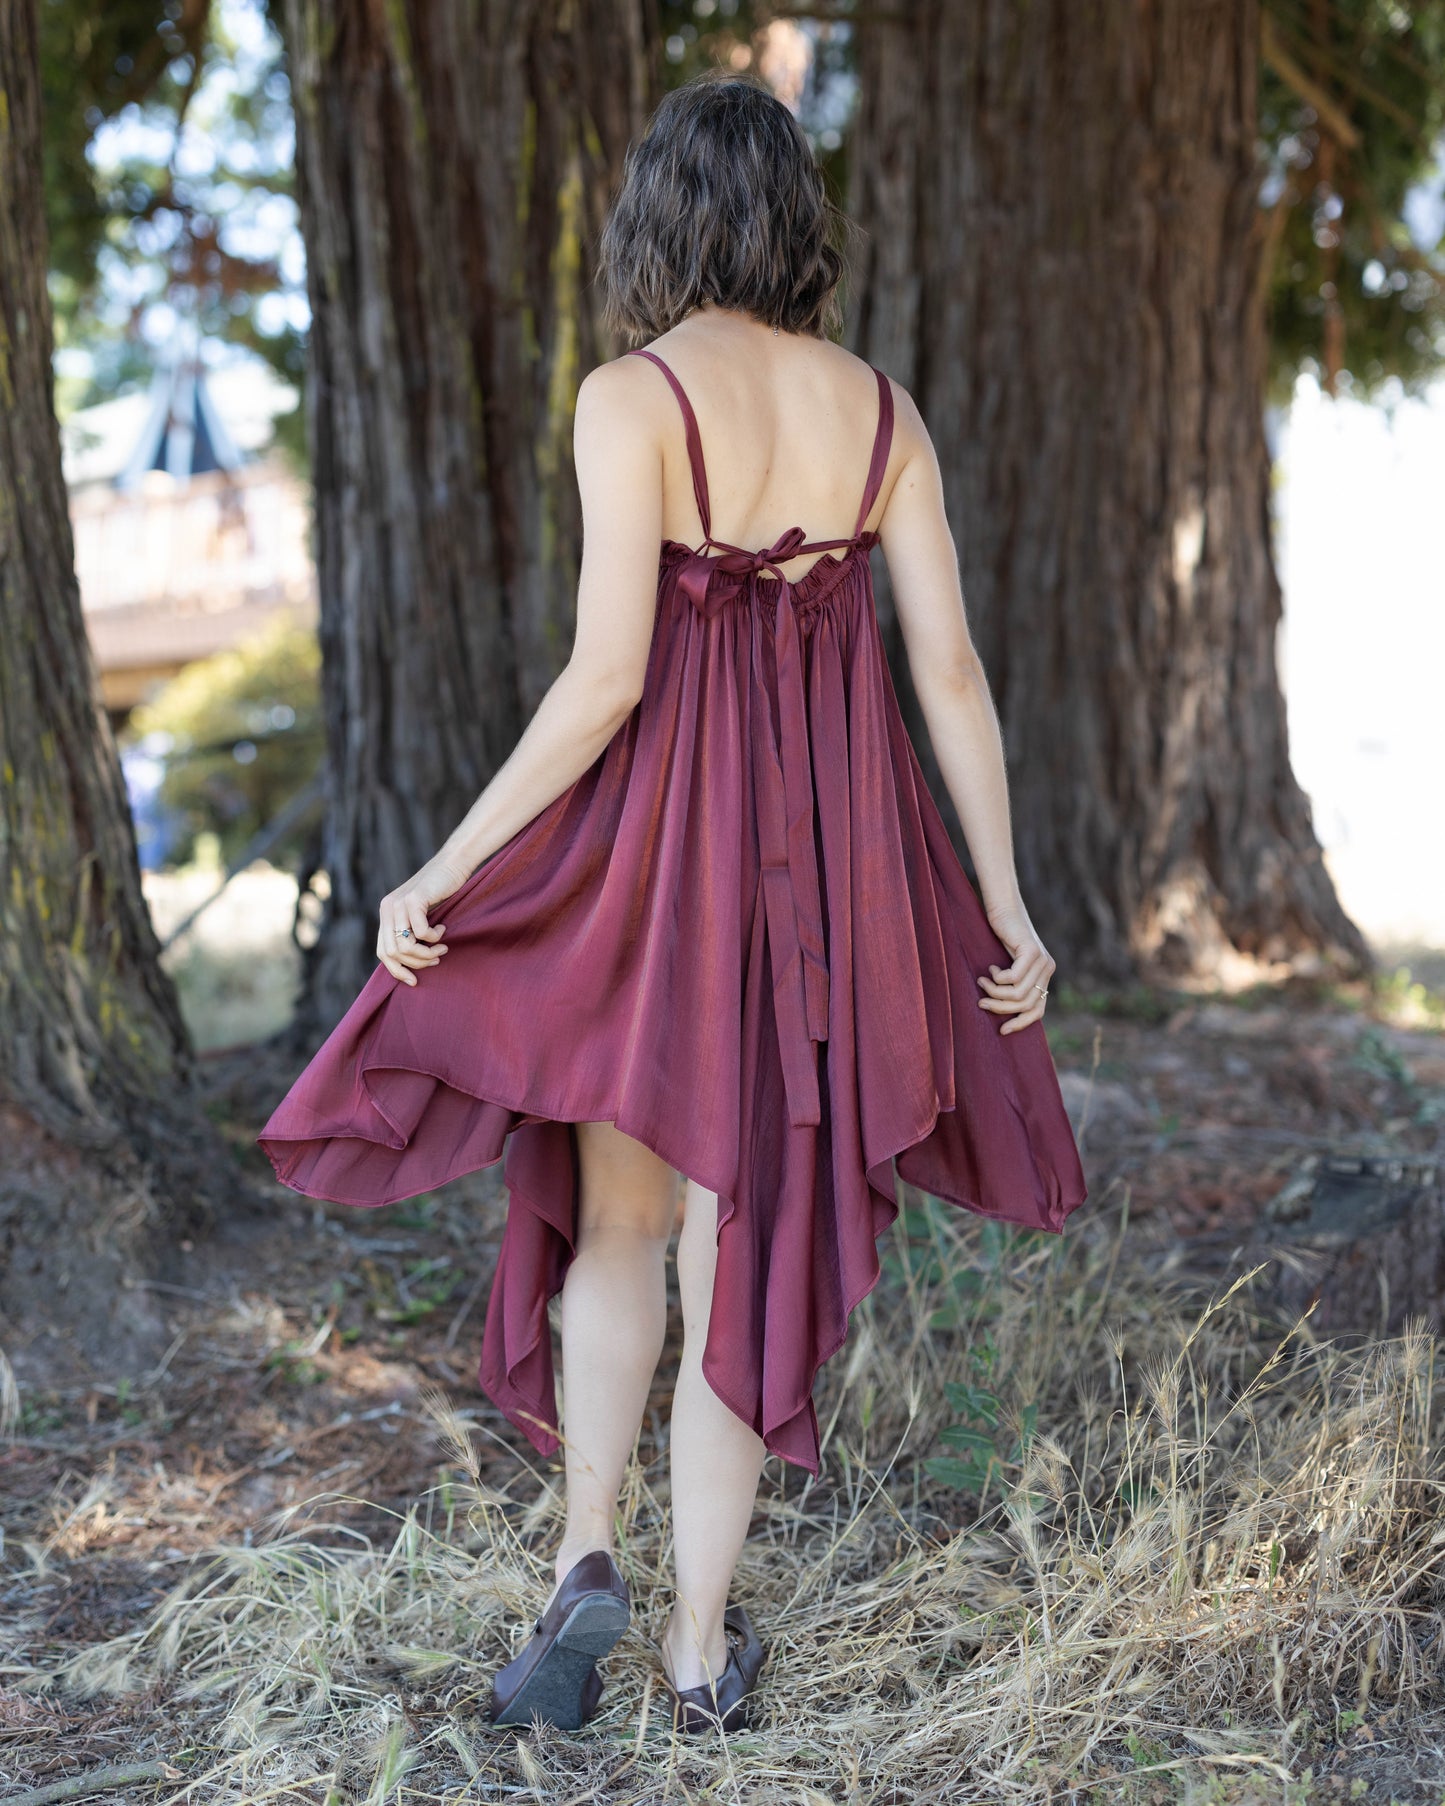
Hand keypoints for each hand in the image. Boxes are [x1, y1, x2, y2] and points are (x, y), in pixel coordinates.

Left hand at [376, 857, 467, 985]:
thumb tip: (410, 964)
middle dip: (417, 963)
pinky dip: (435, 937)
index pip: (382, 952)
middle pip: (393, 953)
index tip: (413, 981)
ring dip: (427, 953)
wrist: (452, 865)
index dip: (396, 971)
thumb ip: (410, 932)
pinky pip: (421, 932)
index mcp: (386, 914)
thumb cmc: (441, 893)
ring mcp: (398, 903)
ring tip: (442, 948)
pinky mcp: (413, 899)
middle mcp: (387, 909)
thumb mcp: (420, 915)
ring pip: (405, 946)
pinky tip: (443, 928)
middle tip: (436, 959)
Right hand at [977, 898, 1055, 1034]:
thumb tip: (1002, 1012)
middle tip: (981, 1001)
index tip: (1001, 1031)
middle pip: (1025, 1005)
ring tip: (982, 982)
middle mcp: (1048, 970)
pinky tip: (990, 968)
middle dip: (1000, 1008)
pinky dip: (997, 978)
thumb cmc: (1000, 937)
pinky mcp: (1032, 952)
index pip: (1038, 1011)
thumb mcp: (1009, 966)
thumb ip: (1013, 985)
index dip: (1020, 1024)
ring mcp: (1043, 961)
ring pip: (1018, 994)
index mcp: (1045, 976)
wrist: (1003, 909)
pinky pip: (1013, 978)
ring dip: (995, 992)